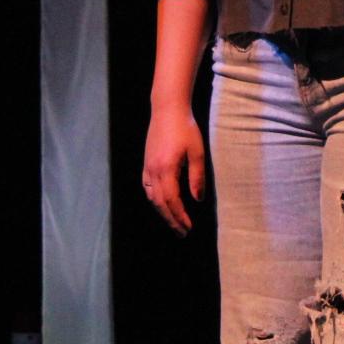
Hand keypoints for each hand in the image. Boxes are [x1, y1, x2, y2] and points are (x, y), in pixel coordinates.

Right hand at [143, 100, 207, 235]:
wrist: (167, 110)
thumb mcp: (197, 152)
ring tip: (174, 222)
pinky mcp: (146, 163)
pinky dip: (154, 200)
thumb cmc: (186, 128)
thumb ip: (197, 176)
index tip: (189, 227)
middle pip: (160, 204)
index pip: (172, 201)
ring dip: (162, 212)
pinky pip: (147, 188)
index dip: (180, 216)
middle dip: (171, 220)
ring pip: (152, 198)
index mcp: (166, 169)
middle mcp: (153, 171)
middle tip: (182, 233)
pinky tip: (161, 204)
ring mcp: (147, 167)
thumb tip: (197, 199)